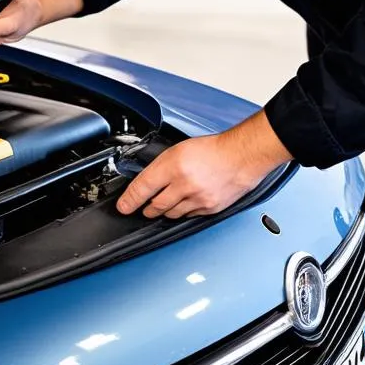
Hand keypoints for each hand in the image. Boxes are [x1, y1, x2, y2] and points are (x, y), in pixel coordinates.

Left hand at [116, 112, 292, 218]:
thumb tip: (148, 178)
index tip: (123, 206)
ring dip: (164, 210)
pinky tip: (184, 203)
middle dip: (146, 207)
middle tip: (142, 206)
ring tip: (162, 204)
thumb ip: (163, 164)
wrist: (241, 156)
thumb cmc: (213, 148)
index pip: (143, 187)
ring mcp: (197, 199)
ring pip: (170, 214)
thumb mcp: (180, 148)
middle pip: (155, 206)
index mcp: (174, 165)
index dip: (129, 200)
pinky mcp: (209, 209)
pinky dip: (183, 211)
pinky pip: (188, 216)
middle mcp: (184, 184)